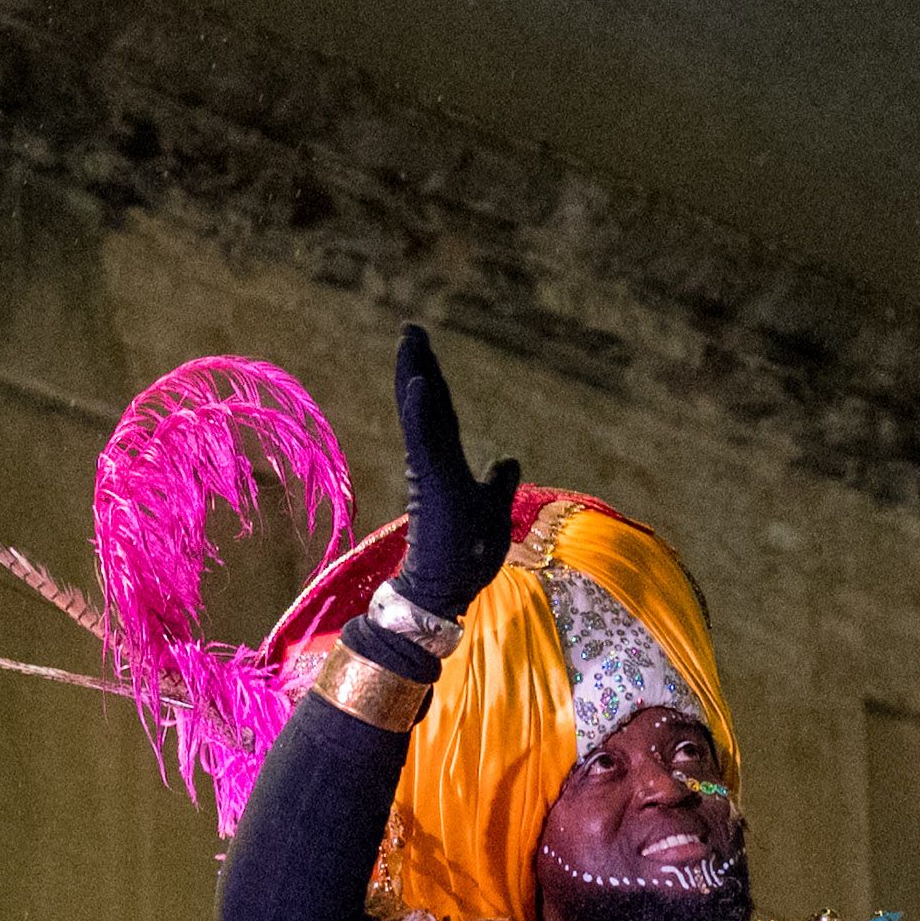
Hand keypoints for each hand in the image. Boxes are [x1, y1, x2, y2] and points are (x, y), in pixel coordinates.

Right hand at [388, 324, 517, 620]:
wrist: (443, 591)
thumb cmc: (466, 556)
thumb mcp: (494, 510)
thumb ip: (498, 483)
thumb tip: (510, 460)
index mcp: (444, 463)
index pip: (439, 412)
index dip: (432, 379)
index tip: (419, 344)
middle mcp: (431, 461)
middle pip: (427, 404)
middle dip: (418, 365)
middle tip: (410, 330)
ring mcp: (429, 471)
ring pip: (421, 415)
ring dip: (416, 376)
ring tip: (410, 343)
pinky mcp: (430, 484)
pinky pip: (424, 440)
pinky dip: (421, 411)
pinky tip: (419, 383)